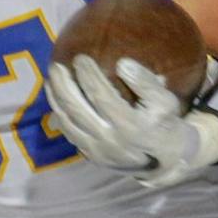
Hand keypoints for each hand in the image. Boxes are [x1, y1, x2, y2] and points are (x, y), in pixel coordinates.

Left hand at [45, 54, 217, 190]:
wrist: (163, 159)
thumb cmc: (164, 122)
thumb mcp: (166, 101)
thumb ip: (146, 82)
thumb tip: (122, 63)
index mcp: (130, 126)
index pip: (101, 97)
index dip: (88, 76)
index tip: (80, 57)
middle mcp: (109, 140)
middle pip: (77, 110)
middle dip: (63, 85)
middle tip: (56, 65)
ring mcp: (97, 151)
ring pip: (68, 122)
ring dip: (56, 99)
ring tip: (51, 78)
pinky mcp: (90, 156)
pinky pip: (69, 132)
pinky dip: (59, 114)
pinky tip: (56, 98)